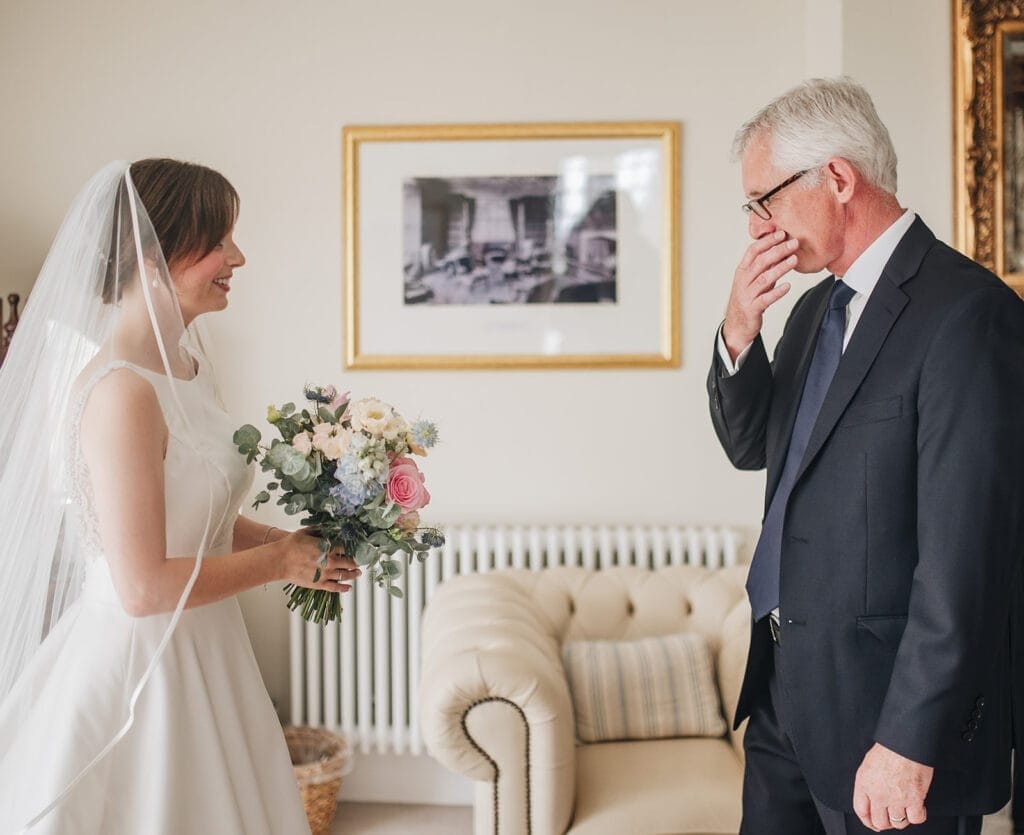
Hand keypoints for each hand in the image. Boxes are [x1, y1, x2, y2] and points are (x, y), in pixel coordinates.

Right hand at [276, 528, 360, 592]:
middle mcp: (329, 561)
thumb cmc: (291, 545)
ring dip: (353, 574)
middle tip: (359, 562)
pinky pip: (335, 587)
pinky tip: (348, 588)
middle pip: (349, 562)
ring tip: (358, 573)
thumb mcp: (306, 532)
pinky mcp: (319, 584)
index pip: (346, 548)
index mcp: (328, 547)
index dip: (352, 549)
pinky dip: (343, 588)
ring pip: (344, 575)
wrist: (279, 560)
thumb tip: (327, 526)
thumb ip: (319, 529)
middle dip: (356, 562)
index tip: (356, 549)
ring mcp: (325, 574)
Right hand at [722, 230, 797, 359]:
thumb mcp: (753, 280)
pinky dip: (777, 292)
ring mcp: (747, 295)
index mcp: (742, 271)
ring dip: (780, 268)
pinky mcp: (753, 308)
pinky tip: (787, 286)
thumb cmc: (747, 300)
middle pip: (760, 261)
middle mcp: (743, 281)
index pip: (752, 251)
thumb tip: (781, 250)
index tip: (781, 233)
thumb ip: (764, 267)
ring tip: (794, 260)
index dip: (767, 241)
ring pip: (764, 278)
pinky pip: (766, 299)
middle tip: (793, 243)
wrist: (737, 325)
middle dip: (778, 250)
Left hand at [853, 743, 932, 830]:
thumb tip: (871, 797)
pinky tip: (918, 809)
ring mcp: (896, 798)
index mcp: (864, 783)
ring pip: (898, 823)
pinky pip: (916, 819)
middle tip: (890, 819)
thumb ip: (868, 782)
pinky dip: (918, 816)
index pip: (861, 810)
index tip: (872, 823)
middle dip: (885, 823)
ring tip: (904, 810)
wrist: (906, 743)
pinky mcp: (914, 799)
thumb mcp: (869, 764)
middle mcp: (878, 794)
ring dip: (901, 819)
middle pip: (879, 822)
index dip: (867, 820)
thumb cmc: (890, 748)